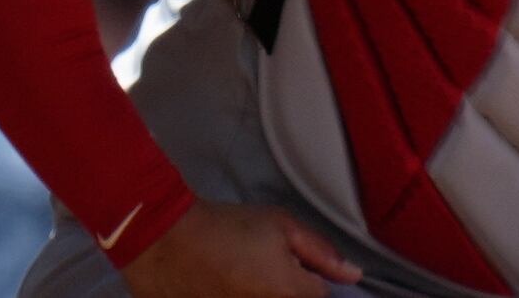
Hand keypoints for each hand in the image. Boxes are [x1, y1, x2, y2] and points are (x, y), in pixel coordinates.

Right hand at [119, 204, 362, 297]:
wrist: (165, 240)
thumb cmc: (228, 227)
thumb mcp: (283, 227)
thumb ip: (322, 253)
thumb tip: (353, 275)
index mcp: (288, 293)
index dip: (315, 281)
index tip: (299, 268)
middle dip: (287, 289)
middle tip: (262, 269)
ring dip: (262, 292)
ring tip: (241, 273)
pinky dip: (238, 294)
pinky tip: (226, 280)